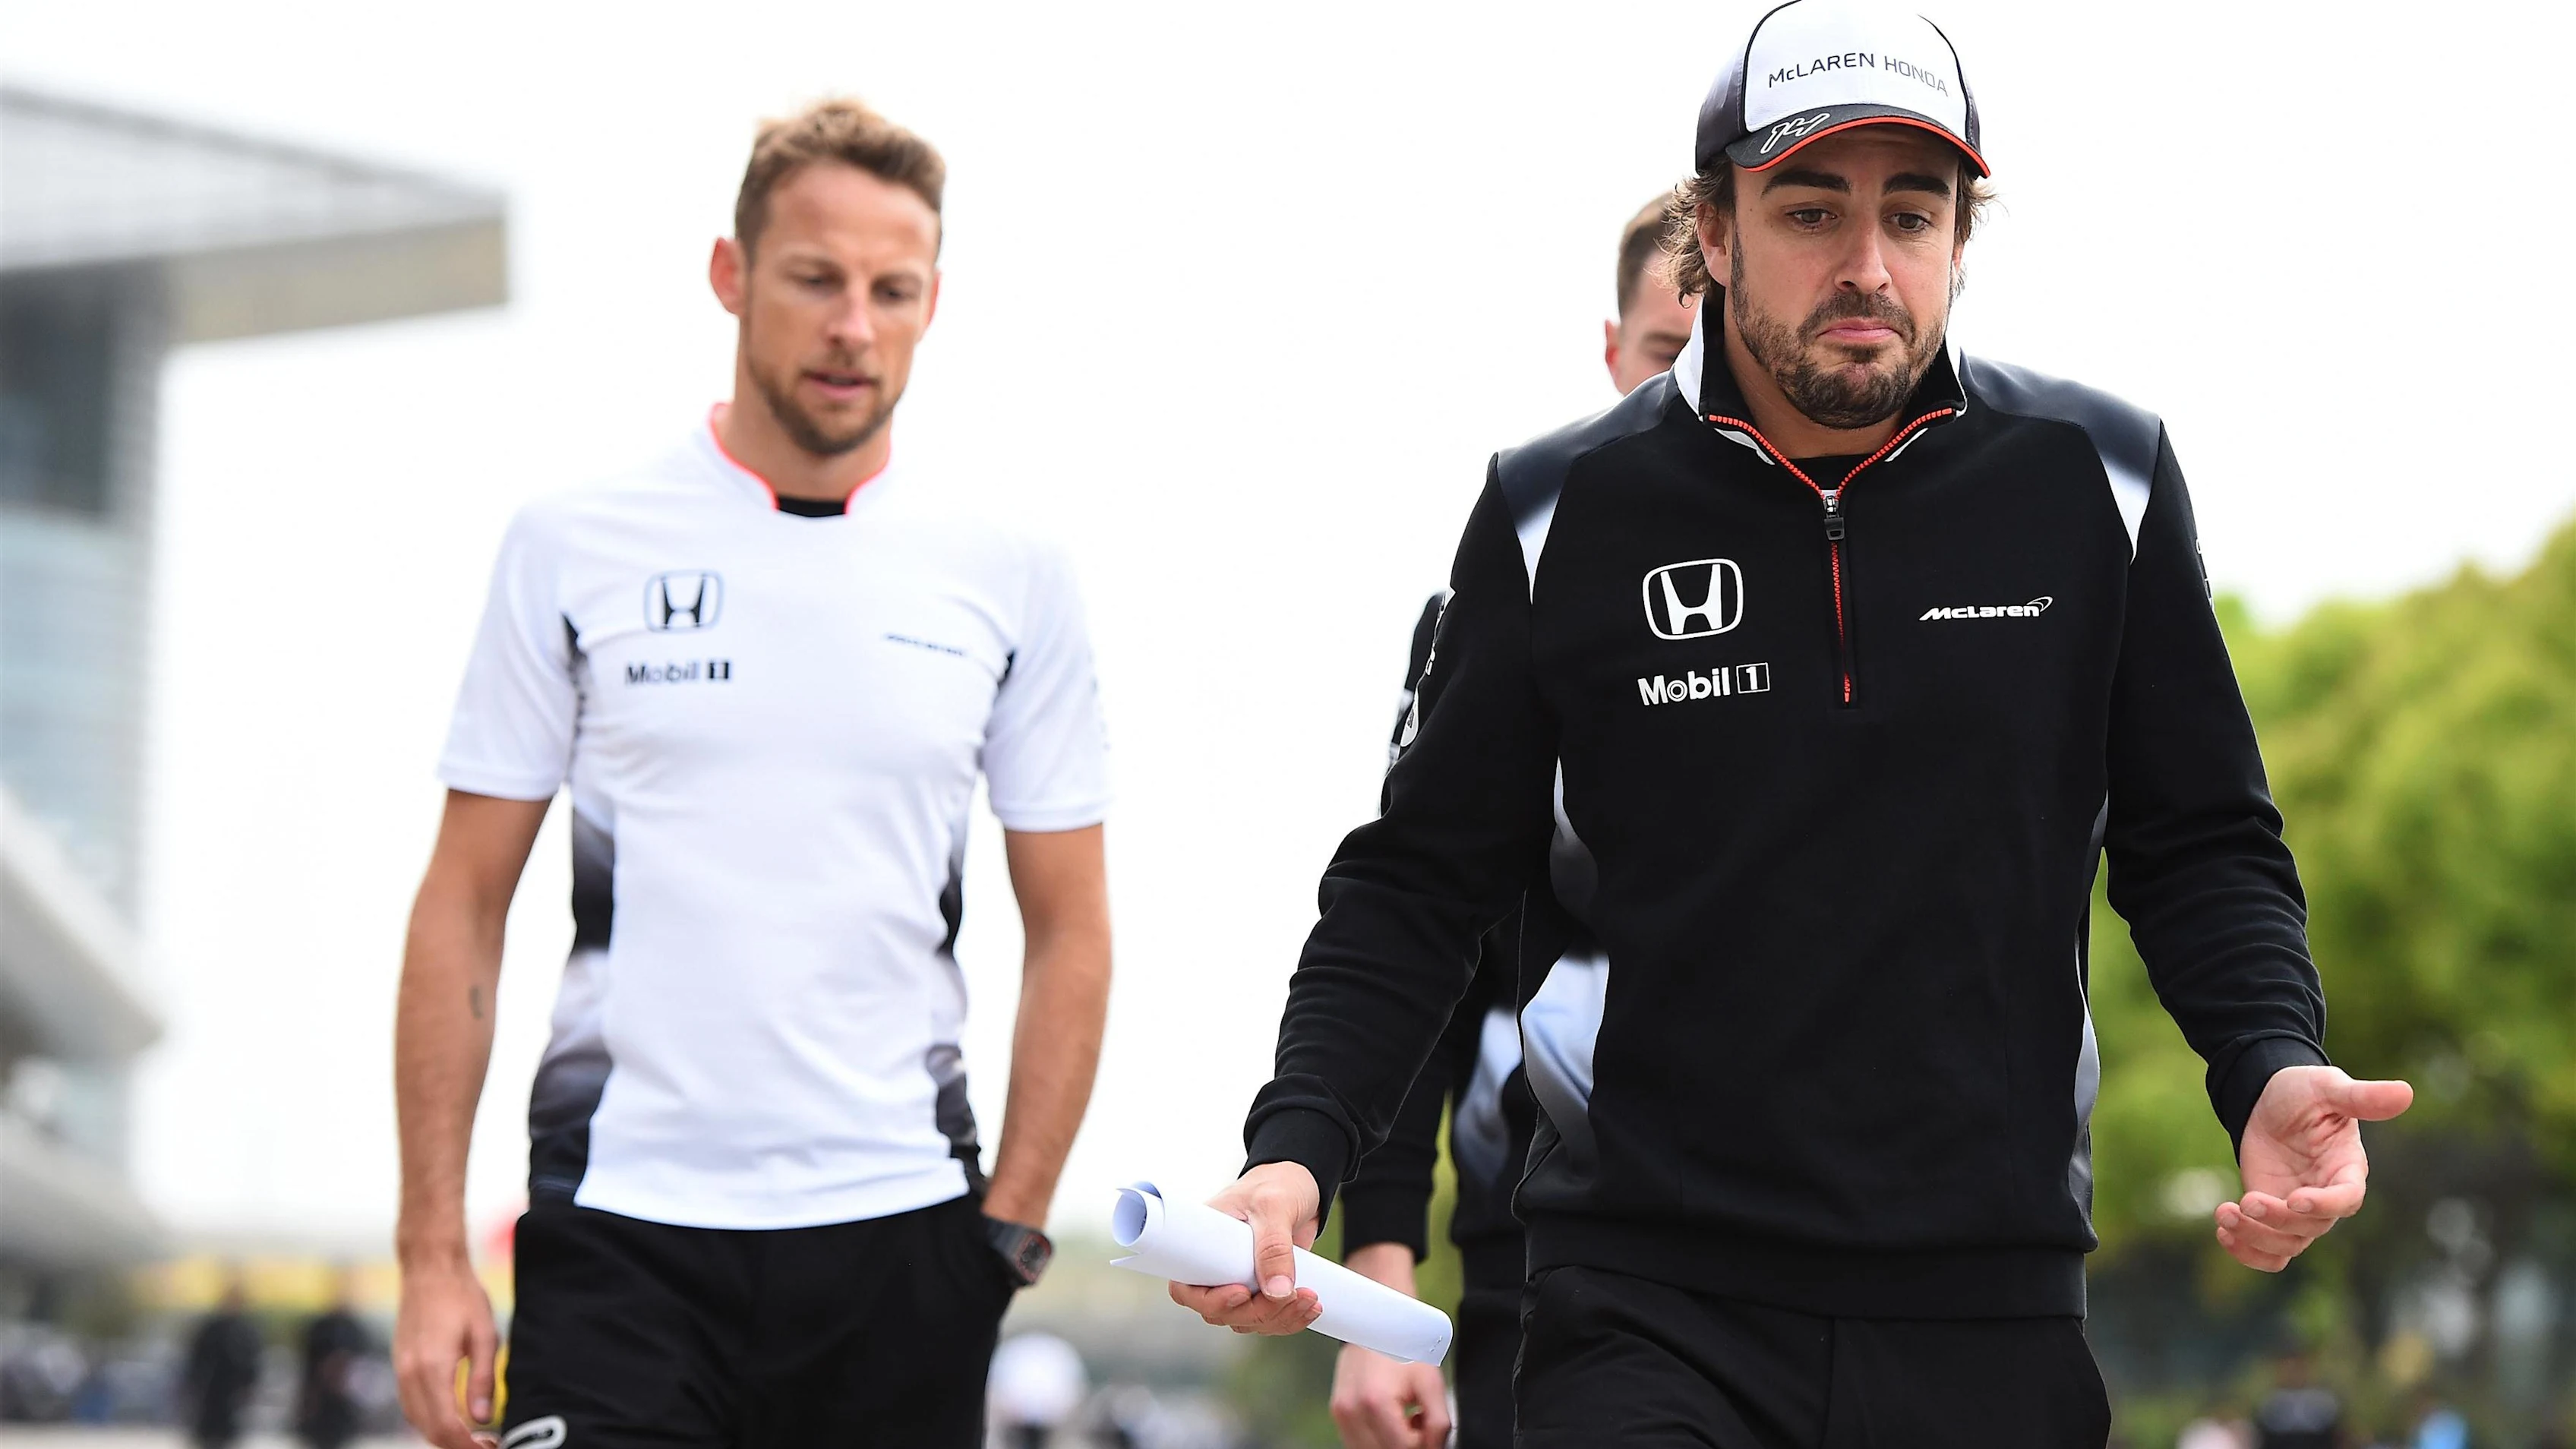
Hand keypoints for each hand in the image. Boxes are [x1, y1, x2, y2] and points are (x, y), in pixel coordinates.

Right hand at [393, 1253, 499, 1448]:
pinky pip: (410, 1405)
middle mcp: (410, 1374)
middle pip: (428, 1429)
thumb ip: (483, 1379)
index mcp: (432, 1368)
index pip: (444, 1425)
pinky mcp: (399, 1365)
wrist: (429, 1269)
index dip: (465, 1445)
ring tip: (472, 1437)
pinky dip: (429, 1419)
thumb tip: (482, 1418)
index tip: (488, 1448)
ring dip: (441, 1434)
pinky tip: (451, 1419)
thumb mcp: (485, 1335)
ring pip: (416, 1420)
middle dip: (455, 1444)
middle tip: (485, 1445)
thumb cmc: (462, 1296)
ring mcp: (400, 1370)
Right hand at [1167, 1162, 1324, 1334]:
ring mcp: (1239, 1280)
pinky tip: (1311, 1307)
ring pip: (1247, 1320)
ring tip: (1309, 1300)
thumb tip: (1276, 1293)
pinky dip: (1290, 1318)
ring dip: (1279, 1318)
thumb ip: (1274, 1248)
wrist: (1302, 1182)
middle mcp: (1215, 1267)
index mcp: (1202, 1243)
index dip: (1210, 1301)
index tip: (1242, 1292)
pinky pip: (1269, 1317)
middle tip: (1293, 1294)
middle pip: (1221, 1312)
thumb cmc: (1277, 1184)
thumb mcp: (1273, 1207)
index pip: (1186, 1288)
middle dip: (1258, 1312)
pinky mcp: (1263, 1287)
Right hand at [1331, 1343, 1451, 1447]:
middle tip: (1418, 1423)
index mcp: (1376, 1403)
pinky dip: (1377, 1441)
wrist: (1375, 1321)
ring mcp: (1341, 1415)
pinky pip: (1358, 1443)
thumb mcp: (1430, 1383)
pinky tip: (1391, 1420)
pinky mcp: (1337, 1413)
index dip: (1424, 1445)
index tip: (1429, 1427)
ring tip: (1405, 1420)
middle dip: (1407, 1446)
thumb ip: (1438, 1424)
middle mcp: (1352, 1413)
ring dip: (1391, 1445)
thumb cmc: (1404, 1345)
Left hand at [2217, 1064, 2412, 1270]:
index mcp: (2347, 1170)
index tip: (2295, 1199)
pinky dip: (2247, 1251)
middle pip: (2311, 1227)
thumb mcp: (2329, 1088)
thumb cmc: (2304, 1092)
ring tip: (2224, 1214)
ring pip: (2287, 1245)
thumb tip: (2406, 1092)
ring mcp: (2300, 1211)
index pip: (2346, 1199)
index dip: (2324, 1205)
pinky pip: (2268, 1249)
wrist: (2268, 1099)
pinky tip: (2223, 1232)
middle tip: (2246, 1201)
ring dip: (2255, 1238)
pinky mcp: (2273, 1215)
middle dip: (2277, 1220)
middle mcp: (2327, 1196)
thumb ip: (2362, 1097)